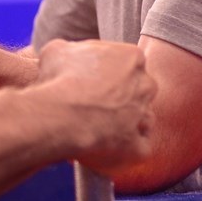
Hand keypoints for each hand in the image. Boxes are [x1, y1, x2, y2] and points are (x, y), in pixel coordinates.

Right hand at [33, 39, 154, 173]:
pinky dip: (126, 150)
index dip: (109, 72)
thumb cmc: (59, 80)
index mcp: (131, 57)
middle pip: (139, 89)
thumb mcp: (56, 51)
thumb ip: (68, 51)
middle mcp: (145, 85)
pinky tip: (107, 148)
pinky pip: (139, 148)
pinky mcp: (139, 146)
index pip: (128, 62)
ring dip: (126, 123)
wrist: (59, 116)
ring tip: (99, 128)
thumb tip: (63, 55)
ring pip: (142, 119)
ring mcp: (144, 116)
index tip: (91, 80)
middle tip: (95, 104)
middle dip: (122, 96)